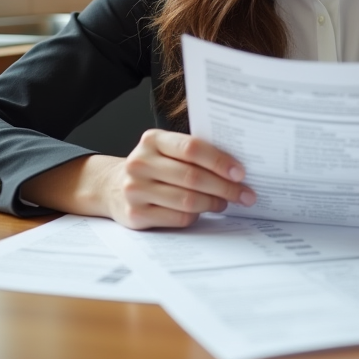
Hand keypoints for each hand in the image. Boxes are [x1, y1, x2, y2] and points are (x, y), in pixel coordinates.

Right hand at [103, 129, 255, 229]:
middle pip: (192, 177)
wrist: (113, 186)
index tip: (241, 173)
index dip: (219, 161)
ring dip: (213, 203)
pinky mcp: (135, 214)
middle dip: (225, 187)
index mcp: (152, 140)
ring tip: (225, 202)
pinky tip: (202, 212)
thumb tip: (236, 168)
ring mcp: (135, 190)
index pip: (191, 148)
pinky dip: (196, 217)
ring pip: (187, 201)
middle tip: (246, 194)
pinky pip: (177, 218)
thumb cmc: (153, 167)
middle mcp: (140, 163)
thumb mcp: (166, 150)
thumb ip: (193, 153)